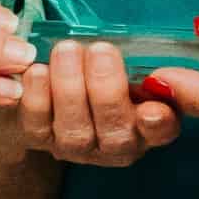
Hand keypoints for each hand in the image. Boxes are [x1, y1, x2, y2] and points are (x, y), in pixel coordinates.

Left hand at [17, 39, 183, 168]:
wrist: (57, 79)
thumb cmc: (104, 66)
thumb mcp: (129, 60)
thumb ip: (142, 62)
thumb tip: (146, 56)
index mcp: (149, 125)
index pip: (162, 131)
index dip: (158, 124)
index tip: (151, 109)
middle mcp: (117, 145)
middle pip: (116, 132)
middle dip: (107, 91)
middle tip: (101, 51)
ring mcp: (78, 148)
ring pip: (75, 131)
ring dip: (70, 89)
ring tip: (67, 50)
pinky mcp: (43, 140)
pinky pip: (38, 127)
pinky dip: (37, 99)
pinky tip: (37, 70)